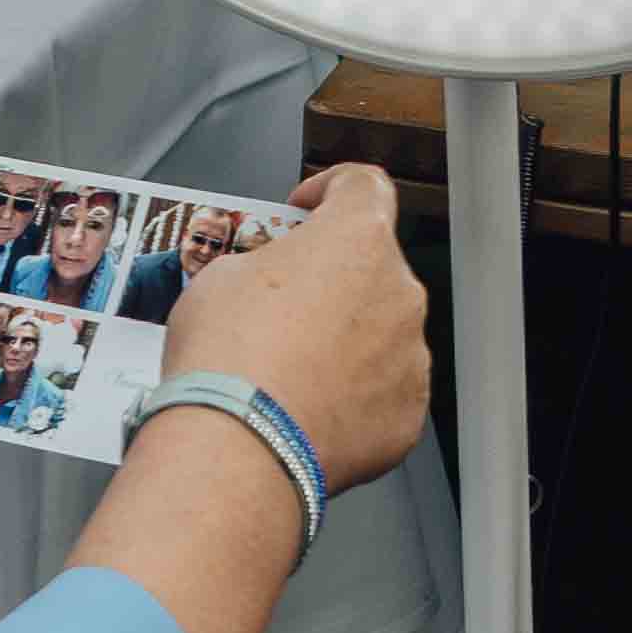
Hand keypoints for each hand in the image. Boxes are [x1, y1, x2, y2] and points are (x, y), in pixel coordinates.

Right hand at [158, 165, 429, 491]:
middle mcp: (397, 292)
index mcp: (356, 240)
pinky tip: (306, 405)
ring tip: (288, 366)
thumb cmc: (229, 358)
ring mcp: (410, 356)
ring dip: (344, 339)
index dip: (331, 189)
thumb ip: (266, 263)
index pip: (363, 186)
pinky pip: (383, 390)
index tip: (308, 208)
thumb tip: (269, 281)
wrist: (238, 446)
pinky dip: (352, 394)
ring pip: (381, 332)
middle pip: (371, 267)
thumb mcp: (221, 276)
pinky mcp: (407, 414)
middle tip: (281, 303)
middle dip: (331, 278)